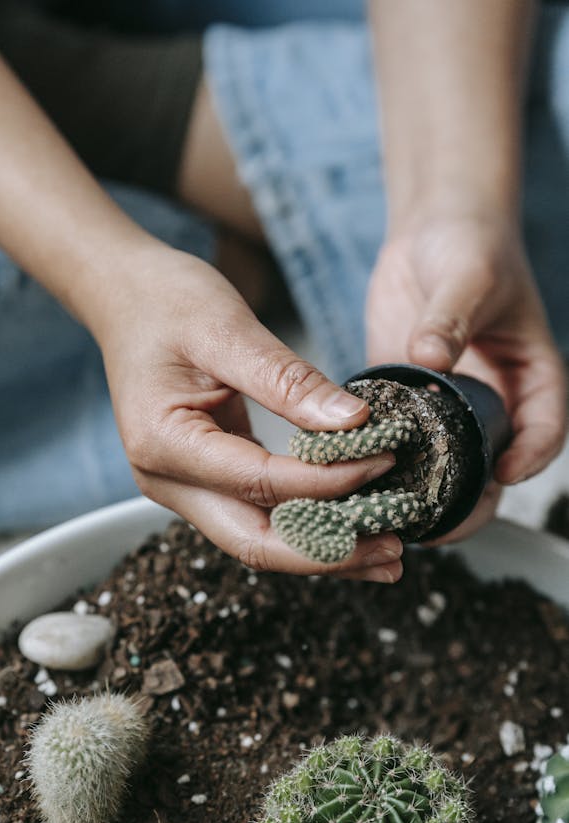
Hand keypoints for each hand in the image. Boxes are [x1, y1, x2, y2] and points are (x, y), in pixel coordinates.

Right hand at [95, 245, 403, 578]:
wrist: (123, 296)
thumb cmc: (167, 302)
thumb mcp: (228, 328)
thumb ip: (288, 381)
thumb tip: (353, 423)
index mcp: (164, 443)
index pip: (260, 483)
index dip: (327, 482)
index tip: (383, 463)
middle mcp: (166, 481)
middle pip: (254, 543)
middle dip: (327, 553)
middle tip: (392, 550)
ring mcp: (182, 487)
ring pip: (258, 540)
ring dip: (322, 550)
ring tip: (385, 551)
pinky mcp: (203, 481)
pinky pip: (257, 515)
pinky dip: (305, 524)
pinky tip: (351, 523)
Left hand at [366, 214, 567, 541]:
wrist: (432, 230)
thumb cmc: (471, 245)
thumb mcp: (469, 275)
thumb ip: (451, 316)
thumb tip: (431, 354)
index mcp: (528, 378)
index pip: (542, 430)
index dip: (529, 457)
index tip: (505, 474)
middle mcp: (489, 402)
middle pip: (487, 470)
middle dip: (465, 504)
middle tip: (434, 524)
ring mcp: (445, 407)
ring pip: (437, 467)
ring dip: (415, 495)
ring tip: (385, 518)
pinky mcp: (403, 401)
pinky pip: (394, 441)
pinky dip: (376, 464)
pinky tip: (348, 482)